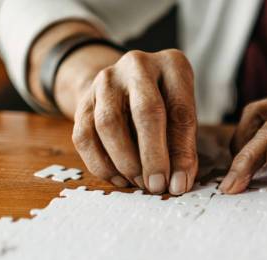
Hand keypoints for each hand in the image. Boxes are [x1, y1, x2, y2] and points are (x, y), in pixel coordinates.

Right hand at [71, 49, 197, 194]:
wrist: (126, 86)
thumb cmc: (166, 106)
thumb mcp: (183, 118)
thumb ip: (183, 148)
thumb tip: (178, 184)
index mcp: (172, 66)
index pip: (180, 111)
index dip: (180, 152)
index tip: (178, 183)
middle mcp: (138, 66)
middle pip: (145, 112)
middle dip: (152, 157)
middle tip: (156, 186)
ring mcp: (106, 80)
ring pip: (108, 124)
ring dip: (126, 162)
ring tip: (140, 183)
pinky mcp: (83, 100)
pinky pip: (85, 136)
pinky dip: (101, 164)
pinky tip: (119, 178)